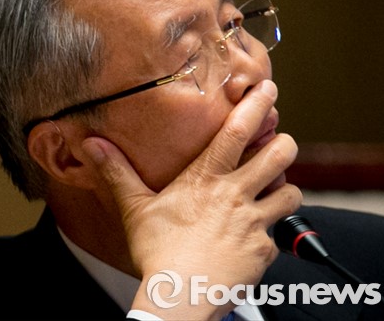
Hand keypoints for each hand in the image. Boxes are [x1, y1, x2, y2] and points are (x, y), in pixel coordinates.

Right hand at [80, 80, 302, 318]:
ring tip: (272, 189)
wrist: (181, 294)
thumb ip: (117, 172)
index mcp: (206, 179)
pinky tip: (253, 238)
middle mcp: (236, 195)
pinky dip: (271, 233)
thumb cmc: (158, 252)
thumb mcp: (134, 208)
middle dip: (284, 143)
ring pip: (291, 192)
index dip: (257, 106)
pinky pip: (279, 236)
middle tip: (277, 143)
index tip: (268, 89)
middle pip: (280, 154)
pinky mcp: (264, 251)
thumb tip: (92, 144)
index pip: (238, 131)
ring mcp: (255, 223)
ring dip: (284, 187)